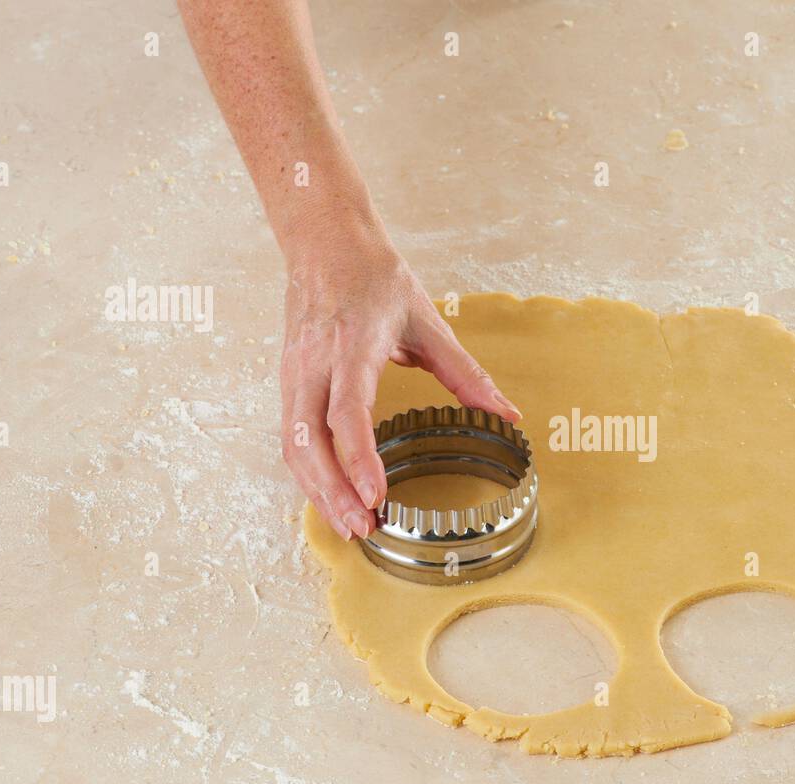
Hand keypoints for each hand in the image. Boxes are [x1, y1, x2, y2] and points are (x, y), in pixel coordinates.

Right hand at [280, 215, 520, 540]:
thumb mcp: (429, 321)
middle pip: (311, 441)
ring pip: (294, 445)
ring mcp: (293, 375)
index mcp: (352, 346)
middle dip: (334, 491)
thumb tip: (508, 414)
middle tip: (365, 528)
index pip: (347, 410)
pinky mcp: (286, 384)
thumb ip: (467, 373)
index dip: (359, 456)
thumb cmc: (375, 279)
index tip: (374, 493)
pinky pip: (291, 438)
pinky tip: (332, 499)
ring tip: (351, 526)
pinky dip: (309, 474)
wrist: (324, 243)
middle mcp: (314, 365)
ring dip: (318, 491)